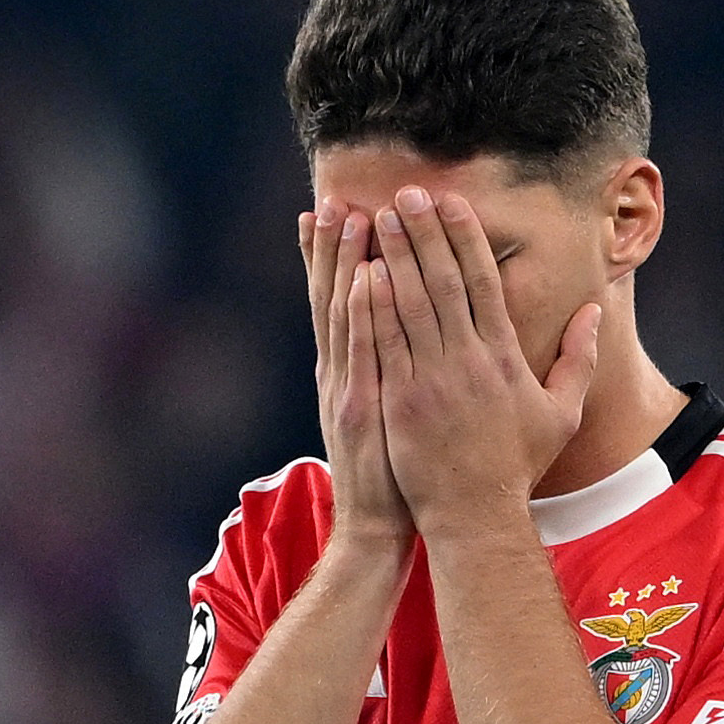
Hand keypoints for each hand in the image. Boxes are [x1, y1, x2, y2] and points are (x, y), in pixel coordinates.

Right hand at [300, 198, 414, 553]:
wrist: (377, 525)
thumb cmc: (391, 472)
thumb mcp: (378, 416)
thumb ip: (381, 374)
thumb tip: (393, 339)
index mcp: (346, 371)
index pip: (336, 303)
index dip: (330, 258)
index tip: (331, 212)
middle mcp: (339, 372)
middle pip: (331, 298)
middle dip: (331, 247)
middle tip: (332, 197)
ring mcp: (347, 387)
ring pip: (345, 314)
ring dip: (346, 263)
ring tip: (350, 216)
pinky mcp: (361, 407)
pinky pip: (365, 350)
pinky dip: (363, 312)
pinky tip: (368, 276)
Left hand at [367, 186, 601, 536]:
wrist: (475, 516)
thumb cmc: (517, 466)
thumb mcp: (562, 413)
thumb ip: (578, 358)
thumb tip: (593, 310)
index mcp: (504, 357)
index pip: (485, 282)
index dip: (466, 238)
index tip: (452, 203)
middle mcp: (468, 361)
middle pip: (444, 282)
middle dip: (425, 233)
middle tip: (407, 193)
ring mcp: (431, 380)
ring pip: (410, 304)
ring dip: (394, 257)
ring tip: (379, 218)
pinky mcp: (399, 400)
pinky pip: (385, 343)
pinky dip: (373, 306)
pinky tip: (361, 273)